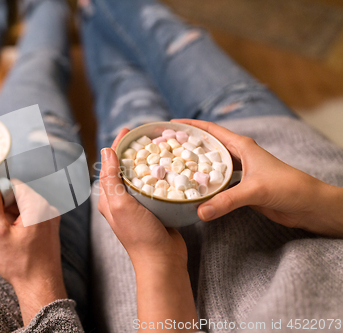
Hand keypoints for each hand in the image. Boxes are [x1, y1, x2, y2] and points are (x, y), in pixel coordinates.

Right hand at [0, 176, 66, 325]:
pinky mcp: (42, 233)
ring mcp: (45, 222)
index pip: (14, 186)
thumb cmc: (21, 263)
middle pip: (13, 200)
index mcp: (37, 206)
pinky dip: (5, 228)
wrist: (40, 289)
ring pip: (15, 214)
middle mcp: (45, 210)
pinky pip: (21, 224)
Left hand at [98, 130, 186, 267]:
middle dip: (133, 150)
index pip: (110, 165)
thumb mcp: (120, 205)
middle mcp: (121, 200)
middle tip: (145, 135)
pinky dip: (159, 174)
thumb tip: (105, 151)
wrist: (162, 261)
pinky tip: (168, 167)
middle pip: (125, 168)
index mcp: (108, 198)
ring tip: (158, 146)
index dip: (118, 145)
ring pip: (140, 177)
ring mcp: (138, 205)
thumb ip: (111, 179)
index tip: (129, 130)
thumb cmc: (139, 235)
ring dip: (147, 160)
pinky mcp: (154, 209)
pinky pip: (155, 187)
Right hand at [172, 119, 342, 237]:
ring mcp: (240, 173)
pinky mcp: (241, 188)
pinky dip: (205, 186)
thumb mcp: (256, 190)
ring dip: (195, 167)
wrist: (309, 205)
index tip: (170, 125)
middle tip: (165, 149)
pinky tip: (193, 191)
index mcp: (242, 146)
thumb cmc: (289, 187)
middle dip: (187, 146)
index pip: (211, 130)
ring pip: (211, 167)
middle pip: (207, 147)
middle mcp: (239, 156)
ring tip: (174, 170)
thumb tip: (200, 211)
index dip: (190, 126)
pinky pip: (217, 185)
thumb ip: (227, 200)